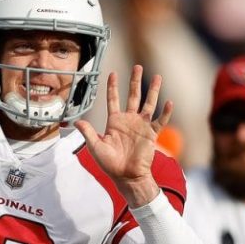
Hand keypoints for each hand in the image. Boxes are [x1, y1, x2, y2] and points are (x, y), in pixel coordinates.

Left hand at [74, 65, 173, 207]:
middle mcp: (129, 120)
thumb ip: (88, 133)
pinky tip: (169, 102)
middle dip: (135, 81)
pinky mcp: (151, 134)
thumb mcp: (95, 147)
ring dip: (153, 90)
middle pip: (133, 96)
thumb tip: (75, 122)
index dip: (113, 86)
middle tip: (137, 66)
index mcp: (114, 122)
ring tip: (157, 76)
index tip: (113, 73)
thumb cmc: (110, 164)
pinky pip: (160, 121)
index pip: (113, 99)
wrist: (126, 176)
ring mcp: (141, 126)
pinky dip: (165, 112)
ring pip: (149, 103)